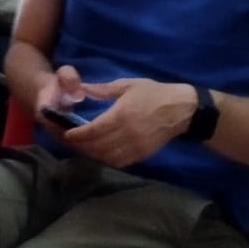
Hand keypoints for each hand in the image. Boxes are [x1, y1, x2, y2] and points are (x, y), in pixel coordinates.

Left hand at [57, 78, 198, 168]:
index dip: (78, 134)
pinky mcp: (143, 154)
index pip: (94, 130)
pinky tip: (99, 154)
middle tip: (70, 142)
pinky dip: (106, 160)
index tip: (67, 134)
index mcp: (122, 115)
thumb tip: (82, 88)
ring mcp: (136, 146)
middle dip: (81, 146)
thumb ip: (103, 89)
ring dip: (92, 154)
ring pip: (107, 157)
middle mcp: (127, 133)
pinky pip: (120, 162)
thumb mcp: (127, 85)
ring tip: (82, 148)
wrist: (181, 109)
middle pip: (97, 146)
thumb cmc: (153, 93)